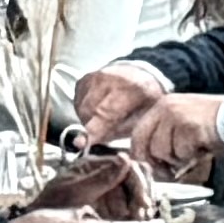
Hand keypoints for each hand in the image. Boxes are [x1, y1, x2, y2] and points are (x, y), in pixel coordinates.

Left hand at [29, 148, 144, 217]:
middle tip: (142, 211)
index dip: (137, 182)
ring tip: (139, 217)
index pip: (125, 165)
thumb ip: (101, 177)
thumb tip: (125, 159)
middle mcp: (102, 172)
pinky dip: (136, 209)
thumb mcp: (76, 191)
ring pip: (134, 188)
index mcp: (92, 164)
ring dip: (140, 202)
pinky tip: (137, 218)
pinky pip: (130, 201)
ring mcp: (106, 187)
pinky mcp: (109, 202)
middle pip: (134, 175)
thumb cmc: (52, 206)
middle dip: (141, 193)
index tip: (142, 201)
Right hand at [74, 65, 199, 158]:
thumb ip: (127, 130)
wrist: (141, 75)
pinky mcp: (82, 80)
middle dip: (96, 126)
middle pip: (90, 112)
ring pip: (82, 109)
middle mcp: (108, 79)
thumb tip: (105, 147)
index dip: (94, 130)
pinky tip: (99, 109)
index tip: (80, 143)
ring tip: (108, 117)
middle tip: (111, 128)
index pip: (107, 113)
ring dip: (90, 119)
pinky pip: (77, 103)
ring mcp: (93, 77)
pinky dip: (86, 111)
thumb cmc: (146, 99)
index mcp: (130, 88)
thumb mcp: (146, 115)